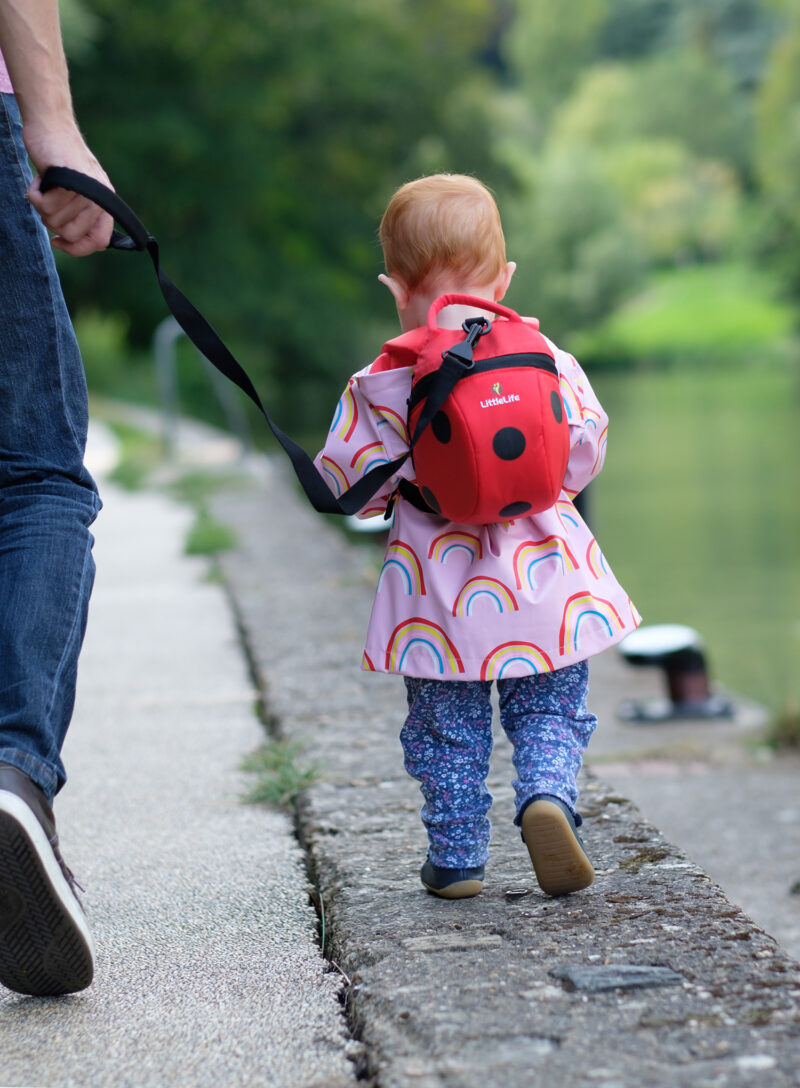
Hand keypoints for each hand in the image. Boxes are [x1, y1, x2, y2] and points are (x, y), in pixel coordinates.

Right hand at [24, 122, 113, 256]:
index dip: (77, 249)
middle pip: (72, 234)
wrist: (51, 126)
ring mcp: (85, 188)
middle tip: (50, 201)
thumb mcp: (76, 191)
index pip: (99, 242)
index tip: (59, 242)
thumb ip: (80, 216)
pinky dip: (34, 193)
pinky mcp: (68, 178)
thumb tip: (73, 243)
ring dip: (43, 205)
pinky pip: (44, 204)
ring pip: (55, 220)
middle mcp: (100, 197)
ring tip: (47, 185)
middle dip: (54, 223)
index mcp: (105, 203)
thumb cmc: (60, 161)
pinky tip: (40, 178)